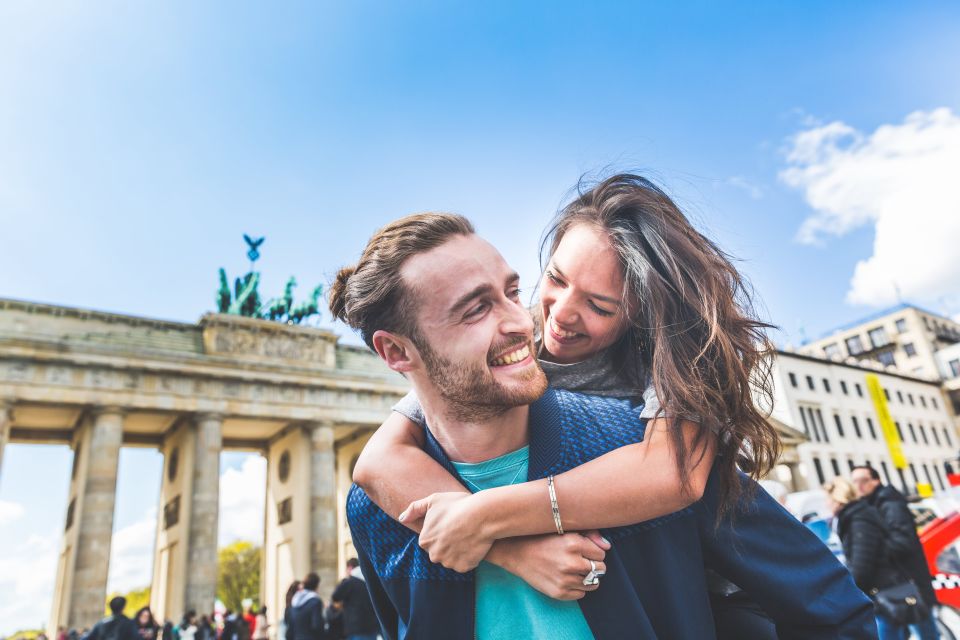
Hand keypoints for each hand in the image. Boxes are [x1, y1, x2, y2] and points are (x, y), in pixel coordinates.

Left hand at [400, 491, 490, 571]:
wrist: (482, 515)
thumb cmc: (458, 505)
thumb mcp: (433, 500)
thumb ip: (414, 509)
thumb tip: (402, 519)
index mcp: (424, 540)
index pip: (429, 540)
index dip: (440, 531)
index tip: (450, 523)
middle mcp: (434, 554)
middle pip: (439, 552)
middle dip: (447, 544)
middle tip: (460, 530)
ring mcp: (449, 563)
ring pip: (452, 559)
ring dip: (458, 551)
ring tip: (469, 536)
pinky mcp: (463, 567)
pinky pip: (465, 564)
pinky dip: (469, 557)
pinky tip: (474, 544)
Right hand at [492, 531, 609, 599]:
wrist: (517, 552)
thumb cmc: (543, 538)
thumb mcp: (565, 529)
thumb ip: (590, 534)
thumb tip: (607, 546)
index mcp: (574, 544)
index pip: (602, 554)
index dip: (594, 551)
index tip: (585, 550)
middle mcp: (572, 563)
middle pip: (600, 569)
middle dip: (593, 565)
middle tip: (580, 560)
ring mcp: (565, 580)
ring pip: (593, 584)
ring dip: (587, 577)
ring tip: (574, 570)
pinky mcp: (559, 593)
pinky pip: (581, 594)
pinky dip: (577, 588)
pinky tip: (566, 578)